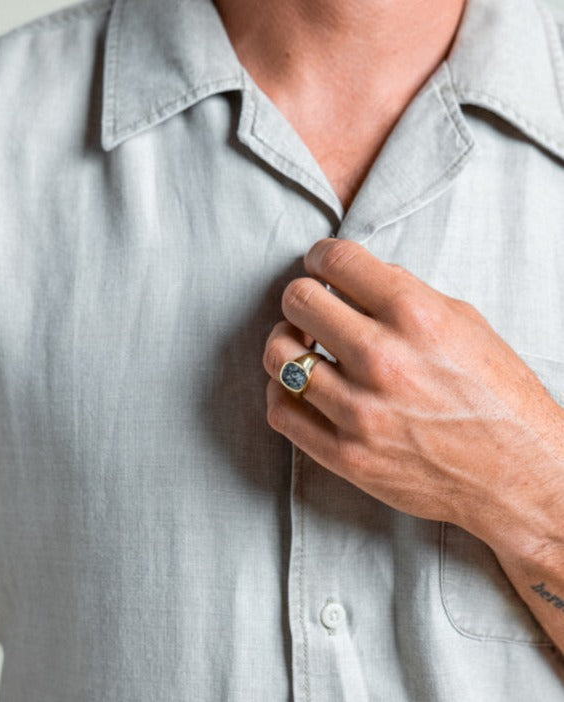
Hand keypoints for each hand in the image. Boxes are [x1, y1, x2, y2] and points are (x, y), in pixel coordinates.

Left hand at [263, 237, 563, 559]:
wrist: (518, 476)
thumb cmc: (497, 396)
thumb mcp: (465, 324)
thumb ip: (405, 294)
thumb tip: (351, 278)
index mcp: (417, 316)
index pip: (337, 260)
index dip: (320, 255)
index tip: (319, 264)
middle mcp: (383, 360)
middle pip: (298, 302)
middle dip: (301, 297)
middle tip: (311, 307)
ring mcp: (360, 412)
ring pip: (279, 355)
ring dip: (285, 343)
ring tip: (302, 346)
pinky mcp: (346, 455)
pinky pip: (280, 410)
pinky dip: (281, 390)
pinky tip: (300, 385)